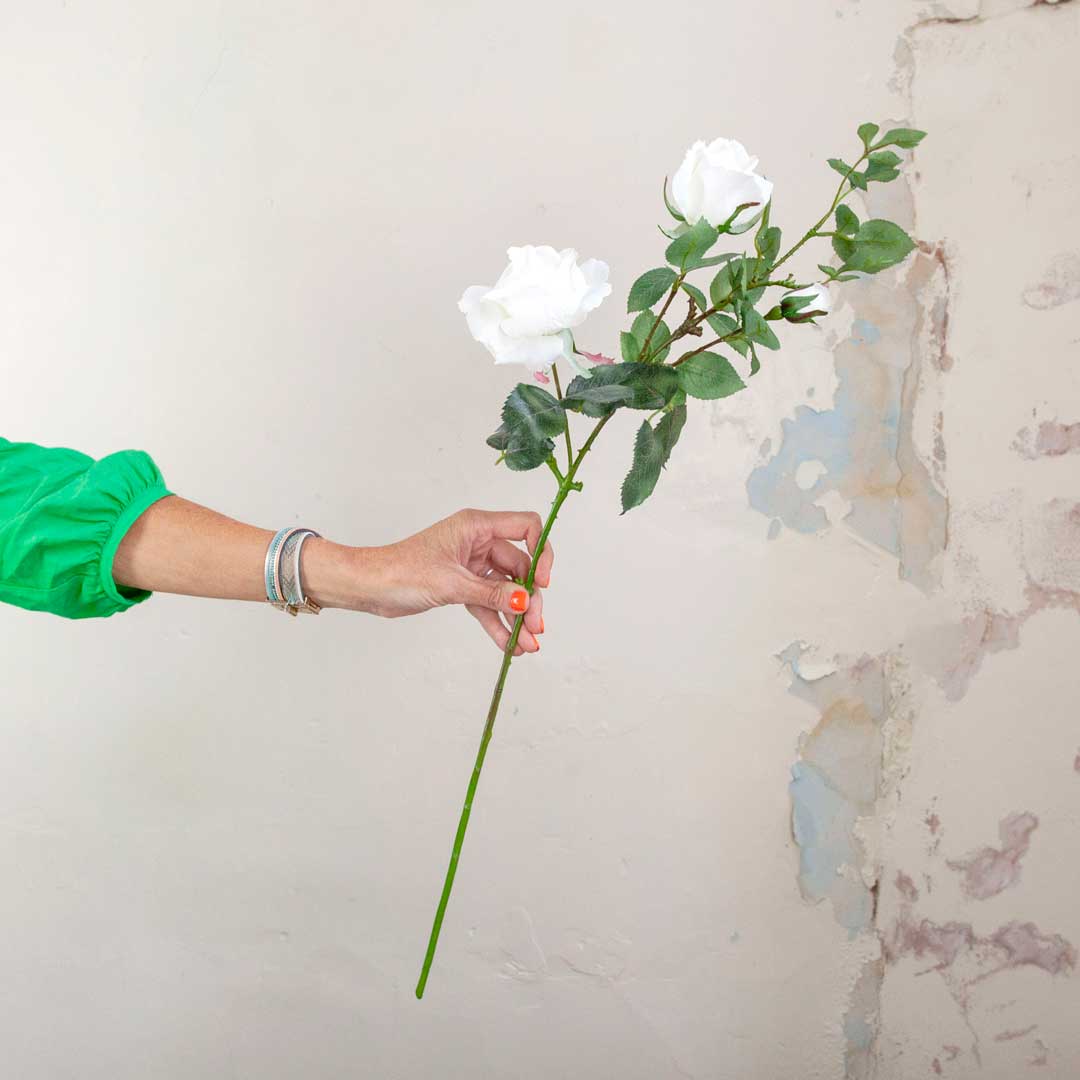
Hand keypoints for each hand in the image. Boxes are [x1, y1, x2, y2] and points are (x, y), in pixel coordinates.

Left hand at [355, 509, 551, 654]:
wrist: (370, 586)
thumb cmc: (401, 571)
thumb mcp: (452, 583)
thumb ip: (492, 594)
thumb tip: (525, 601)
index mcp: (476, 526)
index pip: (526, 527)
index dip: (541, 552)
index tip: (542, 583)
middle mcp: (478, 542)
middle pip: (520, 567)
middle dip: (529, 599)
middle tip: (535, 628)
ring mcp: (472, 565)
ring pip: (506, 590)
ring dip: (517, 617)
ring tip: (527, 646)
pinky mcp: (462, 585)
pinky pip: (488, 604)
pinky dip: (498, 623)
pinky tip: (508, 645)